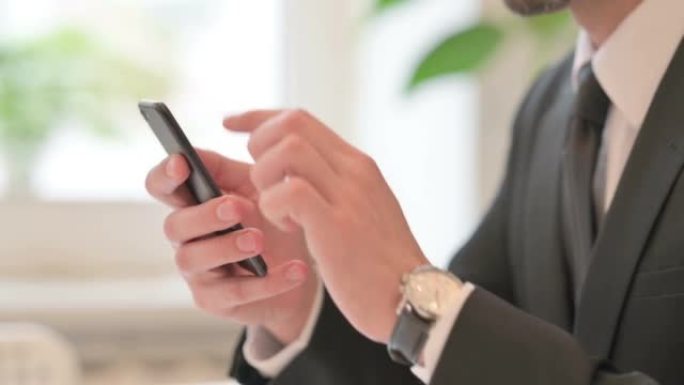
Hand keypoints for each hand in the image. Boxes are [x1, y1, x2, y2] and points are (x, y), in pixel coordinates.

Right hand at [145, 150, 318, 343]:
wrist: (298, 268)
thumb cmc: (270, 220)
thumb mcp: (256, 189)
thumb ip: (229, 171)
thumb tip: (198, 152)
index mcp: (193, 204)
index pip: (161, 187)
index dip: (165, 175)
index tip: (183, 163)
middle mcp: (187, 238)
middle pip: (175, 225)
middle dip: (204, 215)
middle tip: (237, 207)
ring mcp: (199, 272)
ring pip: (196, 259)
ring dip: (227, 247)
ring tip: (258, 240)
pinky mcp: (216, 301)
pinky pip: (236, 292)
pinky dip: (269, 282)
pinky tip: (296, 270)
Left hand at [224, 109, 428, 342]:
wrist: (412, 297)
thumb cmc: (381, 261)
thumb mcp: (363, 210)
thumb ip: (335, 186)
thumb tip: (298, 173)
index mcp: (357, 165)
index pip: (301, 118)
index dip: (259, 118)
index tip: (231, 123)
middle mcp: (354, 171)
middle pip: (291, 124)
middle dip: (258, 146)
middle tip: (260, 183)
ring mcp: (348, 195)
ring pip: (288, 150)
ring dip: (265, 177)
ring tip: (276, 209)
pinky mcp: (336, 226)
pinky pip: (288, 192)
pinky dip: (274, 206)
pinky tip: (288, 228)